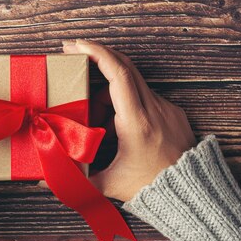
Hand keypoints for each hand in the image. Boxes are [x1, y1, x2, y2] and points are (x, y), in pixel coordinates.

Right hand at [62, 40, 195, 201]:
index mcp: (137, 122)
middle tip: (74, 54)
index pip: (118, 74)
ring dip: (109, 90)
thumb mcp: (110, 185)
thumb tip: (47, 176)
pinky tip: (116, 125)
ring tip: (94, 114)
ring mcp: (167, 108)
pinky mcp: (175, 113)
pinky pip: (146, 97)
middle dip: (98, 56)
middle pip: (125, 66)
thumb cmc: (152, 190)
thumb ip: (78, 178)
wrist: (192, 195)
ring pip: (133, 84)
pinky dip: (126, 102)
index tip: (77, 45)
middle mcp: (154, 109)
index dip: (97, 53)